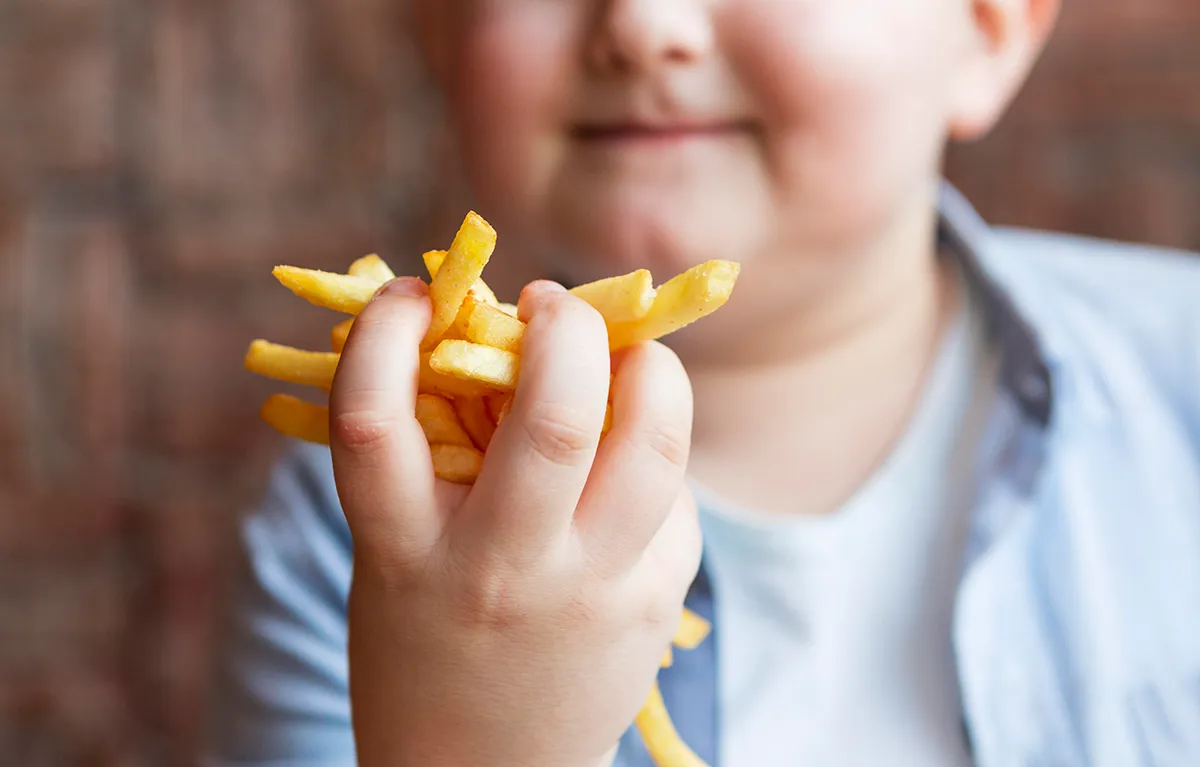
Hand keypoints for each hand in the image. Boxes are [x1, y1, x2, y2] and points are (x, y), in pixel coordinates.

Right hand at [330, 277, 701, 766]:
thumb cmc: (426, 635)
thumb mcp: (396, 552)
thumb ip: (435, 452)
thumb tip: (498, 328)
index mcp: (402, 552)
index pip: (373, 418)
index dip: (385, 331)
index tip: (412, 290)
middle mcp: (500, 572)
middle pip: (555, 419)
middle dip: (565, 327)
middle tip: (549, 305)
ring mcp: (590, 593)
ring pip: (655, 445)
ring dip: (649, 368)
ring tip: (622, 355)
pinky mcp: (653, 605)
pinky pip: (674, 495)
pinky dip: (655, 449)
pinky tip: (628, 456)